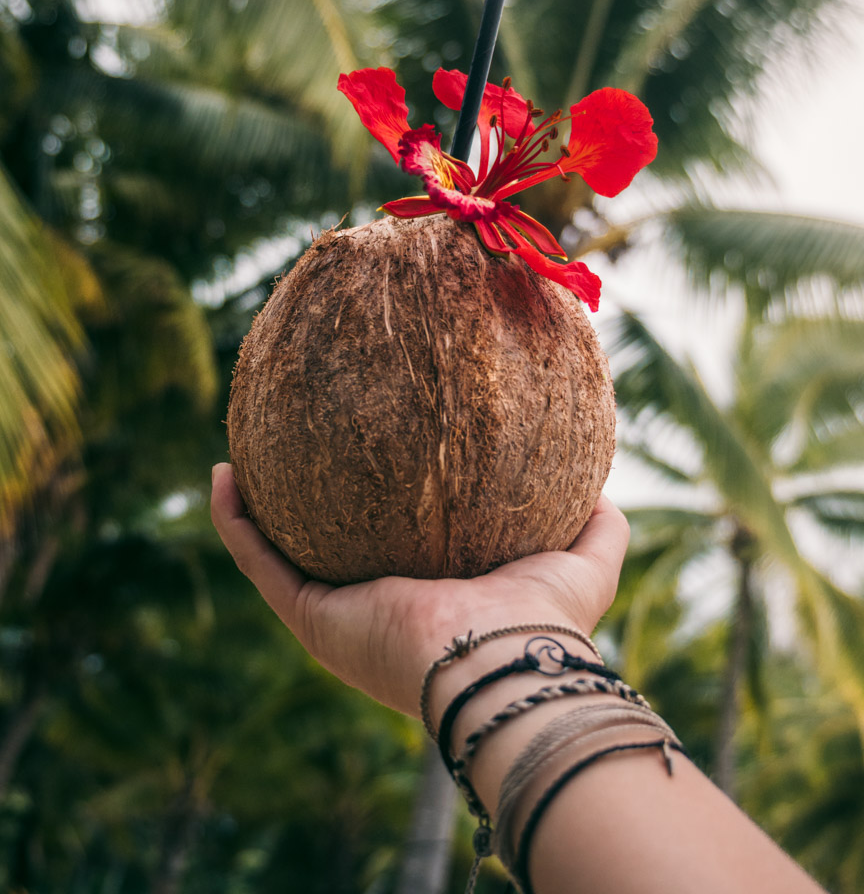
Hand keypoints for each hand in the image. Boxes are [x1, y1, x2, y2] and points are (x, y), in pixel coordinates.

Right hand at [210, 463, 629, 718]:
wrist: (504, 664)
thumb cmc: (545, 623)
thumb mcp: (584, 564)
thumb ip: (600, 528)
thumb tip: (604, 488)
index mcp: (430, 607)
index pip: (393, 553)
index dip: (377, 514)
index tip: (368, 467)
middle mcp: (375, 615)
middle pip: (328, 554)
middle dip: (307, 511)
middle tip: (295, 454)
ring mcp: (338, 619)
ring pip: (280, 558)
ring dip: (253, 513)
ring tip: (238, 458)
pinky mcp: (313, 618)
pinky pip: (260, 561)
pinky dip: (234, 522)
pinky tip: (223, 473)